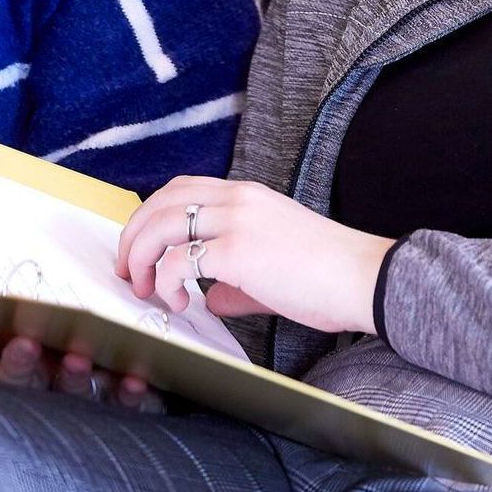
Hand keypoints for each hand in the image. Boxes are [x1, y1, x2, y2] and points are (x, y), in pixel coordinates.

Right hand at [0, 307, 162, 411]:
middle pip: (11, 380)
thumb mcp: (26, 291)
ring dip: (69, 378)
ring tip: (79, 358)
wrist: (104, 341)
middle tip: (25, 342)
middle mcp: (28, 375)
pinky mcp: (107, 400)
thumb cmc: (54, 304)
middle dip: (17, 363)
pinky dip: (123, 393)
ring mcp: (64, 391)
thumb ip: (8, 281)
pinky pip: (113, 401)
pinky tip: (133, 377)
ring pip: (61, 393)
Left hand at [116, 176, 393, 334]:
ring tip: (144, 287)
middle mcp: (236, 198)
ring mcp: (236, 221)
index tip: (139, 245)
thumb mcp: (272, 266)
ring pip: (161, 226)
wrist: (365, 277)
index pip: (180, 189)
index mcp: (244, 194)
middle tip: (127, 269)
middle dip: (133, 236)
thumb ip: (235, 280)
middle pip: (160, 204)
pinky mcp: (238, 251)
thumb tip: (208, 298)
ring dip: (141, 257)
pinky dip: (166, 282)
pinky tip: (180, 302)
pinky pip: (179, 262)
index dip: (150, 215)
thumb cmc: (327, 273)